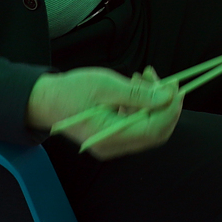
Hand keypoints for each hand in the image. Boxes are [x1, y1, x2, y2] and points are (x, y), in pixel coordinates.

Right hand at [26, 66, 181, 158]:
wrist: (44, 101)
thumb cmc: (71, 91)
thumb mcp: (105, 86)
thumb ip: (137, 94)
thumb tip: (166, 97)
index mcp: (111, 136)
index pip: (156, 129)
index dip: (172, 109)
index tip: (177, 86)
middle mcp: (114, 146)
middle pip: (157, 131)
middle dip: (166, 105)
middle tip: (166, 80)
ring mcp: (113, 143)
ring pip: (148, 126)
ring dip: (154, 102)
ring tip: (144, 76)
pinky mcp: (111, 136)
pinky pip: (136, 124)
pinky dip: (143, 105)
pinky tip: (137, 85)